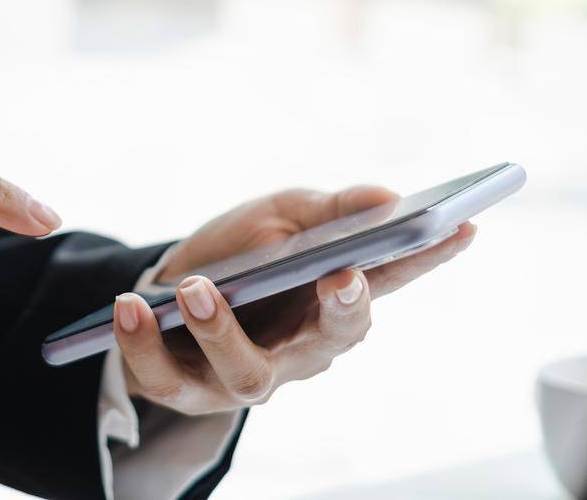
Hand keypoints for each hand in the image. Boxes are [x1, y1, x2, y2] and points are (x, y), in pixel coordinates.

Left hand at [115, 187, 474, 414]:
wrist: (166, 285)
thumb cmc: (241, 252)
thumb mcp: (282, 214)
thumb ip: (333, 209)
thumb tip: (390, 196)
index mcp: (334, 300)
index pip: (393, 278)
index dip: (430, 256)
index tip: (457, 225)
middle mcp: (302, 348)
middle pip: (332, 340)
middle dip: (343, 310)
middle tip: (339, 273)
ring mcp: (247, 375)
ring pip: (246, 374)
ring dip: (220, 331)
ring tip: (191, 288)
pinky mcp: (187, 390)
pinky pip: (167, 380)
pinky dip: (143, 345)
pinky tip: (130, 307)